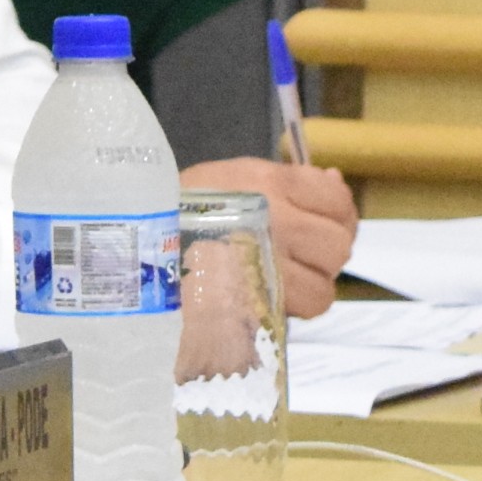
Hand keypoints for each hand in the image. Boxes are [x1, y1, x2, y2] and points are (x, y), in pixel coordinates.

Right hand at [185, 157, 355, 319]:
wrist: (142, 239)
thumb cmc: (193, 202)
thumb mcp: (243, 173)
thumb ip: (294, 179)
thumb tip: (335, 182)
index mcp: (273, 184)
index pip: (337, 203)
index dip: (339, 215)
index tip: (321, 220)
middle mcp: (278, 223)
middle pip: (338, 247)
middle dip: (326, 251)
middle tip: (303, 251)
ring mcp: (269, 266)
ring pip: (325, 286)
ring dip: (313, 282)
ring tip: (290, 274)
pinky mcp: (260, 300)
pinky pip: (307, 307)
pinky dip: (300, 302)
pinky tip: (281, 291)